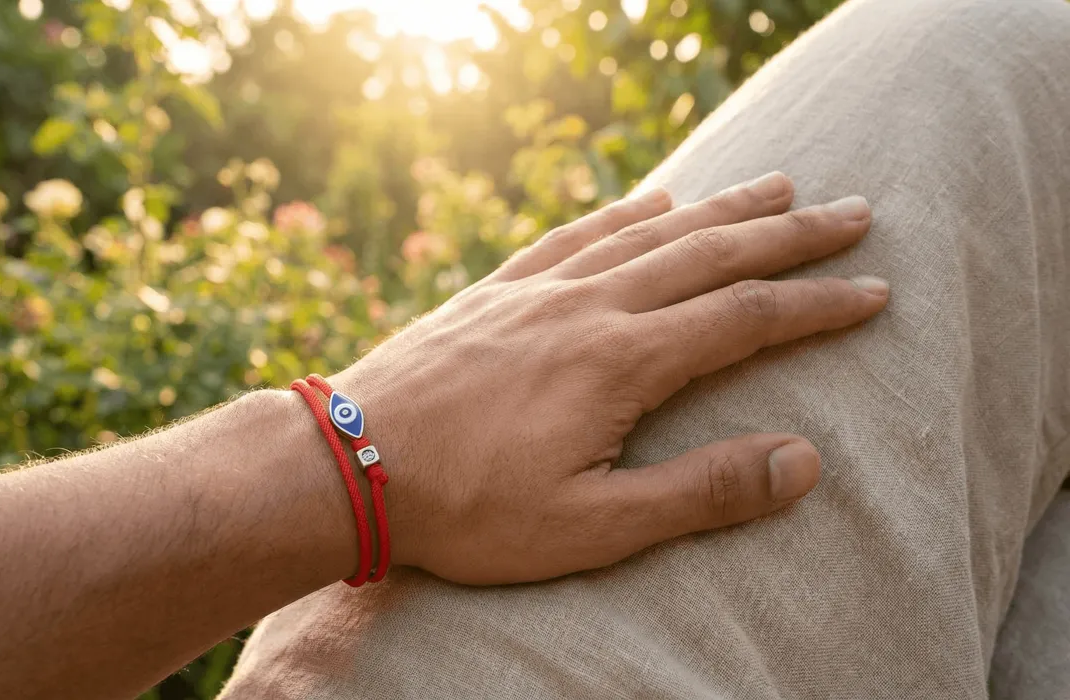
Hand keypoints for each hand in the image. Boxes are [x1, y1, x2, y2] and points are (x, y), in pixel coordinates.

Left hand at [334, 172, 887, 584]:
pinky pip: (577, 233)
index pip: (746, 319)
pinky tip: (653, 200)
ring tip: (775, 184)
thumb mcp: (592, 526)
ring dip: (720, 207)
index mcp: (621, 361)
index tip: (874, 290)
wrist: (346, 464)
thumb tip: (805, 461)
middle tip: (854, 213)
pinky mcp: (496, 290)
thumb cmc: (467, 509)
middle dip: (789, 234)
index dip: (817, 304)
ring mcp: (538, 289)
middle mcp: (588, 306)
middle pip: (710, 254)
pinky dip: (626, 212)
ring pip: (650, 231)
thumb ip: (701, 491)